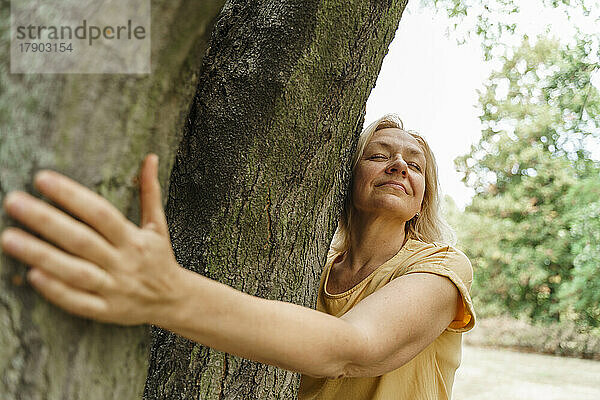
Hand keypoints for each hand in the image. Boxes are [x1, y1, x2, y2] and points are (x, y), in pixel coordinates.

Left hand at [1, 154, 183, 325]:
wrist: (174, 301)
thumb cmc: (159, 259)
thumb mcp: (158, 225)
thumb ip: (150, 191)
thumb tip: (151, 158)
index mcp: (134, 238)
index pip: (100, 213)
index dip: (72, 196)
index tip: (42, 179)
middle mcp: (123, 262)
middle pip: (81, 240)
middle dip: (46, 220)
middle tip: (14, 201)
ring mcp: (114, 288)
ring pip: (75, 272)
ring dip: (41, 255)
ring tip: (9, 238)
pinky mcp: (106, 310)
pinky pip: (79, 302)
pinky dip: (57, 290)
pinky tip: (32, 275)